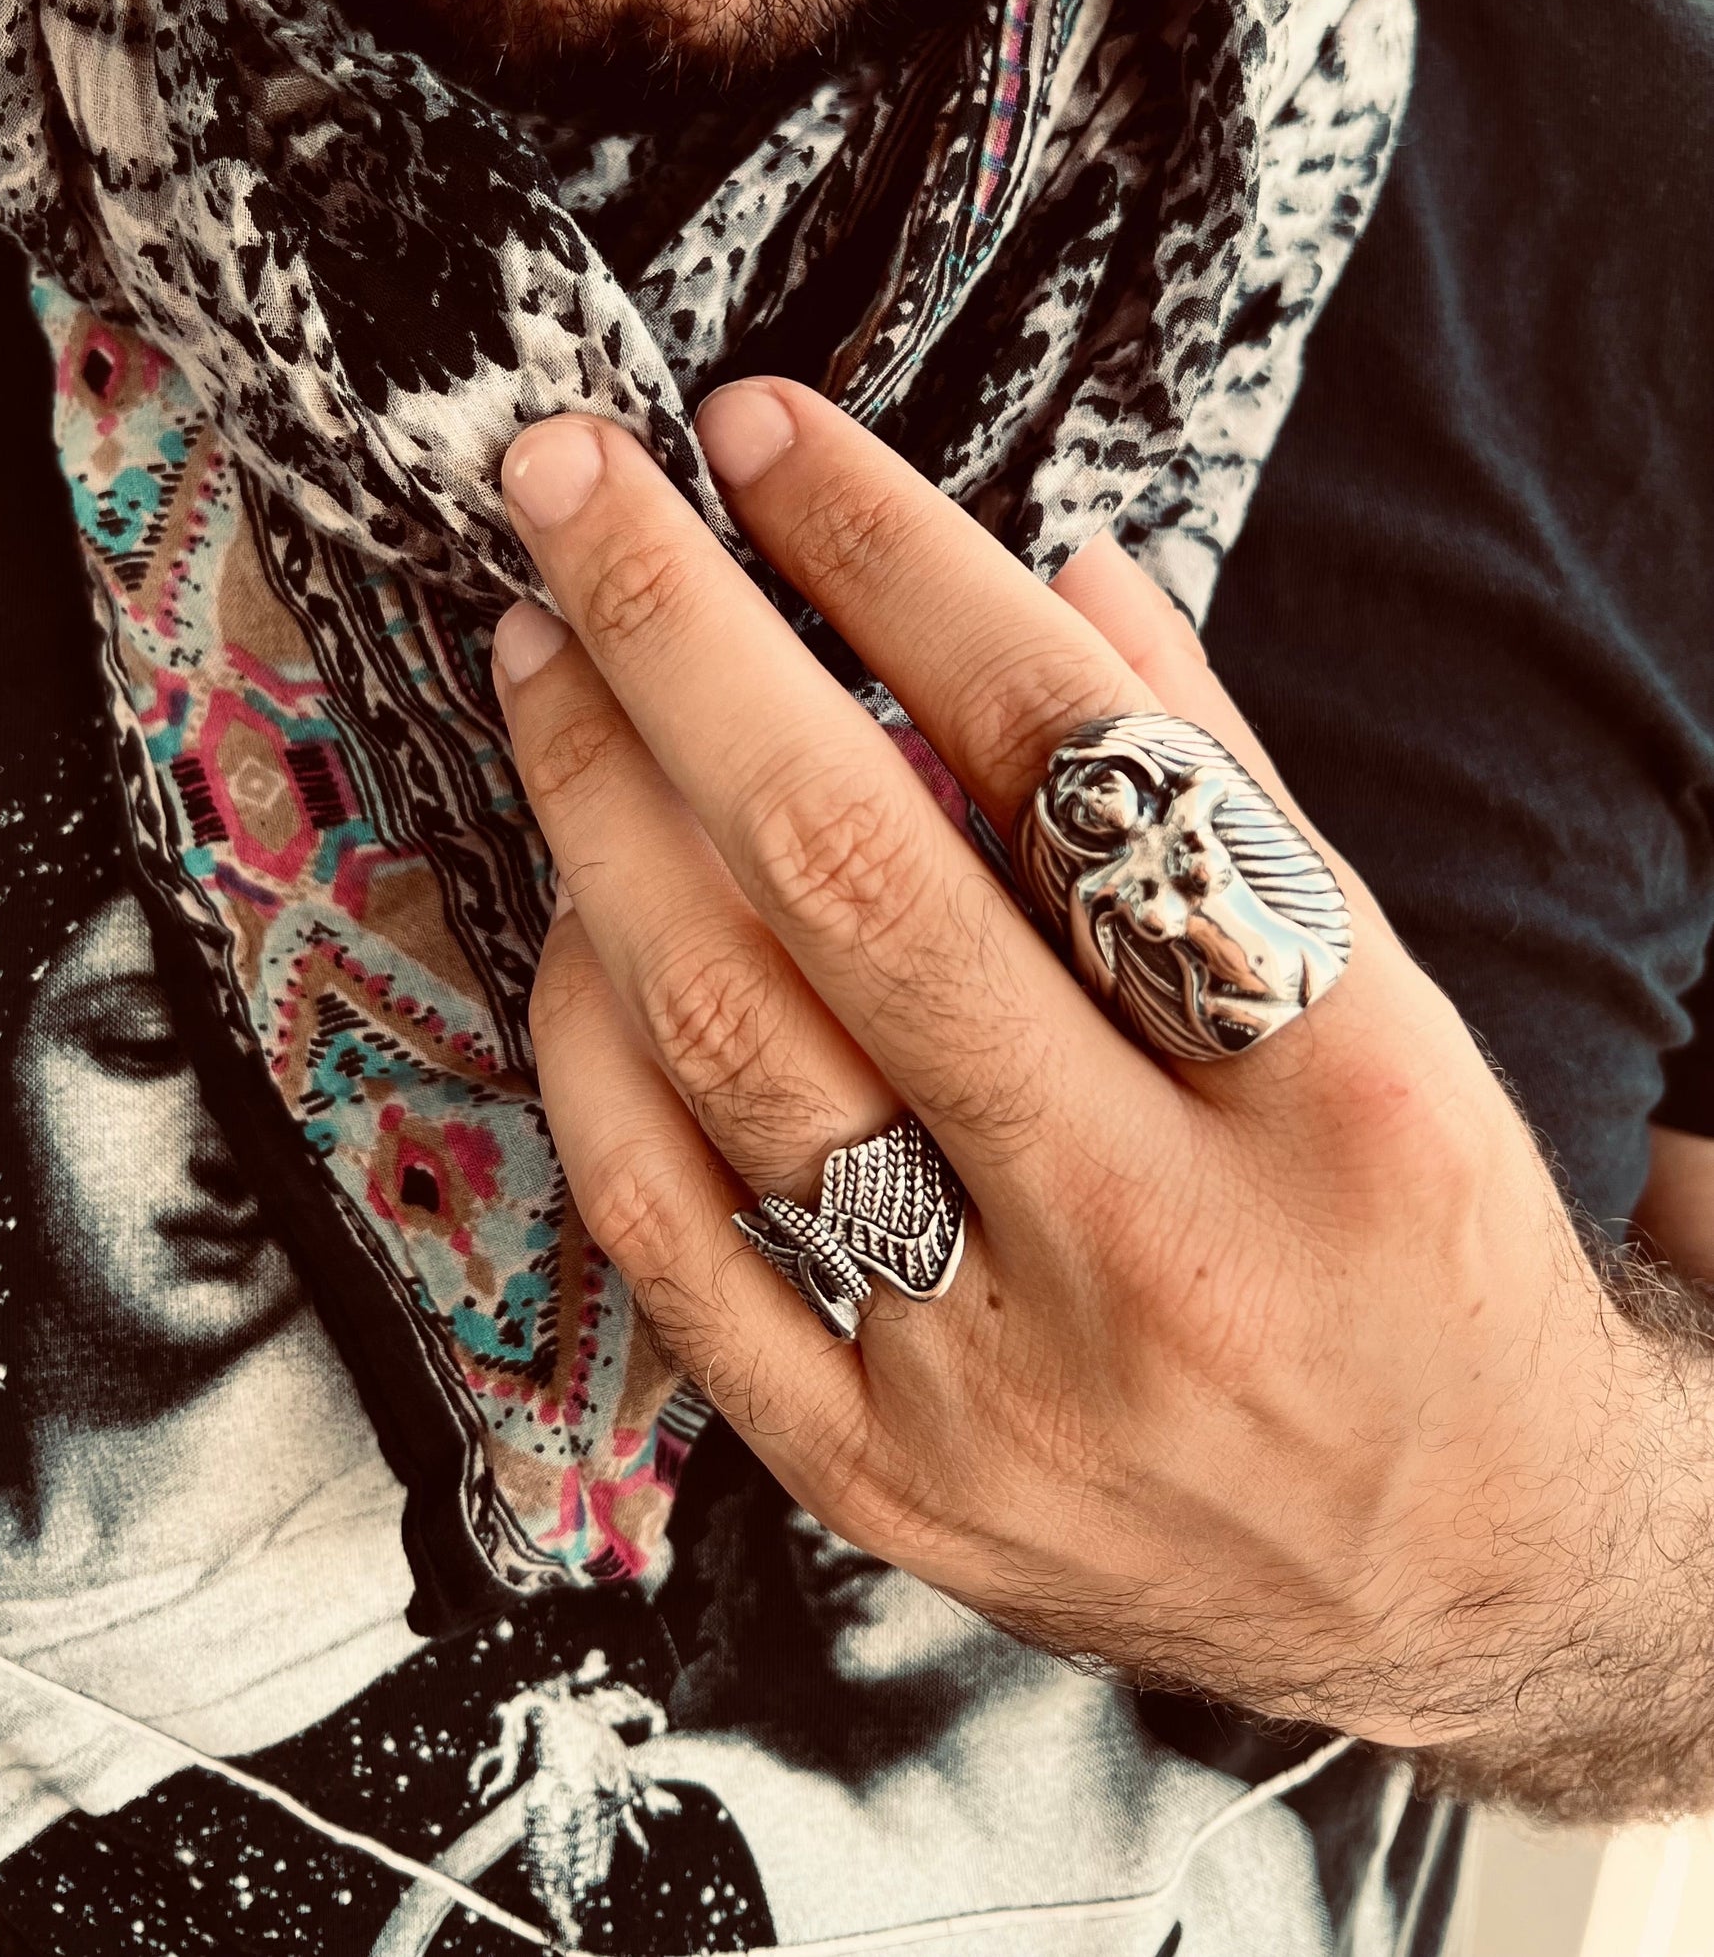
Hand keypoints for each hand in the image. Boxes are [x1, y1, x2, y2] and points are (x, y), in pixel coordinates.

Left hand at [490, 379, 1710, 1812]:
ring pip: (730, 1043)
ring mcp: (1000, 1380)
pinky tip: (573, 907)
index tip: (768, 436)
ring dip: (599, 811)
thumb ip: (1225, 787)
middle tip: (566, 485)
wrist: (1467, 1577)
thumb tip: (1057, 567)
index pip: (1078, 759)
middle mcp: (1163, 1244)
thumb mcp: (1393, 1004)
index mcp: (1337, 1089)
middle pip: (855, 879)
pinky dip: (592, 1039)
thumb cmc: (1419, 1247)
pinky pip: (670, 1229)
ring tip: (546, 658)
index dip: (896, 563)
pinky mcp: (882, 1477)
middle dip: (677, 639)